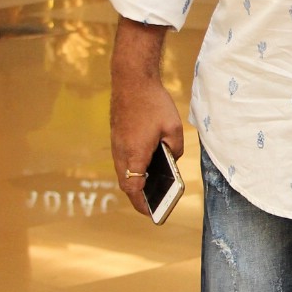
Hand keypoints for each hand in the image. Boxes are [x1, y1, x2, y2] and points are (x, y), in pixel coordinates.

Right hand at [110, 19, 183, 215]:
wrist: (131, 79)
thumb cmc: (153, 103)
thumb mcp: (174, 128)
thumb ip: (175, 149)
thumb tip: (171, 159)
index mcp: (135, 154)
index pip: (133, 188)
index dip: (142, 204)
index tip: (151, 213)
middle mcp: (121, 152)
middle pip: (126, 183)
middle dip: (139, 196)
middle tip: (153, 204)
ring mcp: (116, 144)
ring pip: (123, 171)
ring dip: (135, 181)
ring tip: (152, 188)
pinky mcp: (116, 136)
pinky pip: (123, 159)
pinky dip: (132, 168)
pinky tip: (147, 166)